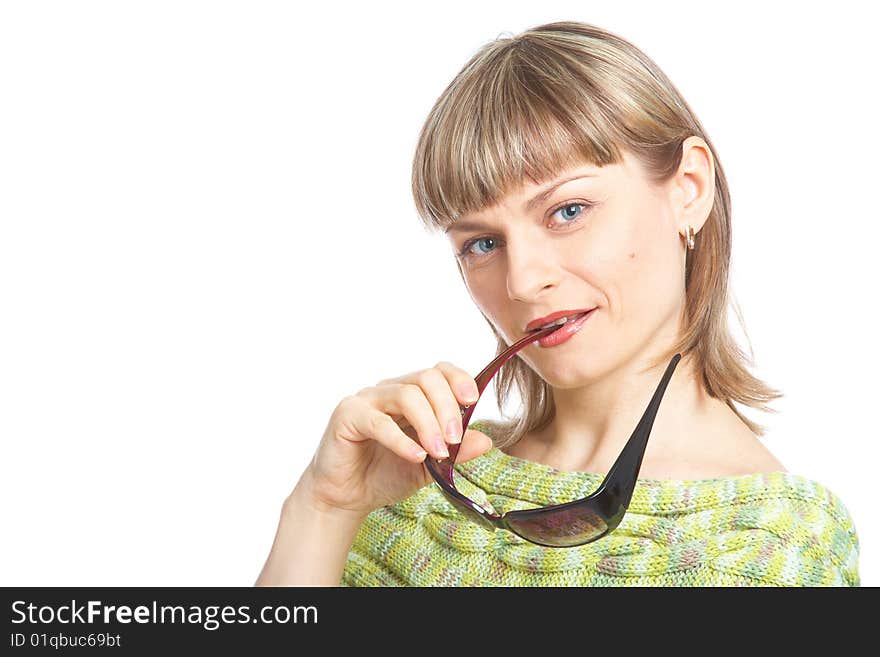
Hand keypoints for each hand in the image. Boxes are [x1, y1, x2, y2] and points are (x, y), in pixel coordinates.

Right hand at [299, 361, 492, 515]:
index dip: (459, 380)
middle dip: (447, 407)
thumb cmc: (386, 474)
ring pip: (406, 395)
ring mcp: (368, 399)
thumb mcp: (431, 466)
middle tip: (454, 440)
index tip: (473, 402)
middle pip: (426, 378)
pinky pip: (378, 421)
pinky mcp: (348, 415)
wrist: (348, 497)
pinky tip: (415, 456)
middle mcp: (390, 390)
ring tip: (438, 452)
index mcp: (412, 395)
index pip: (439, 371)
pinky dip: (401, 439)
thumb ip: (456, 453)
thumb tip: (486, 441)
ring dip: (428, 424)